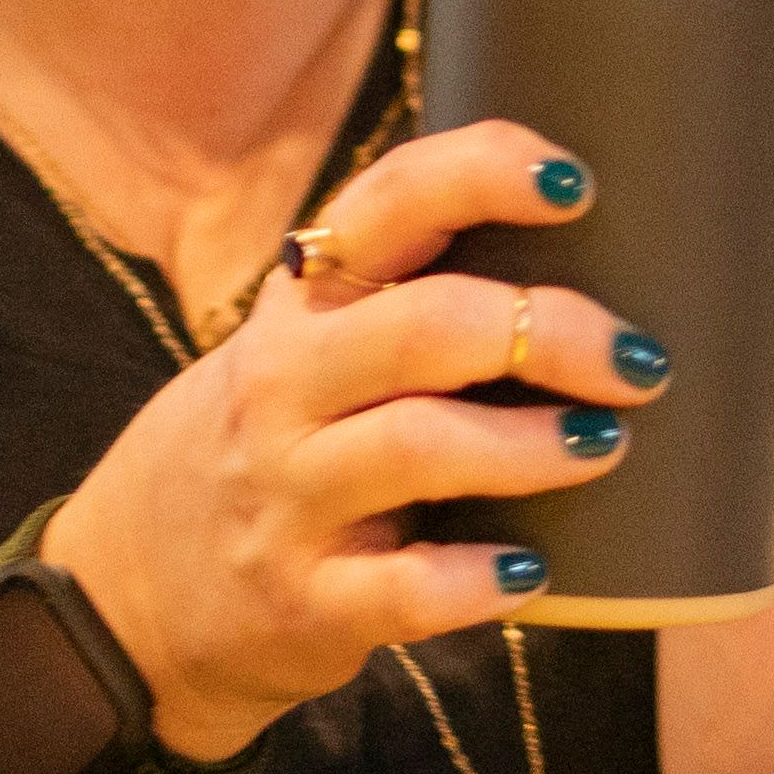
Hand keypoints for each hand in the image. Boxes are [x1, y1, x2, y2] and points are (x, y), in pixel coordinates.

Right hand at [27, 118, 667, 756]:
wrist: (133, 591)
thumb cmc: (277, 444)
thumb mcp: (306, 349)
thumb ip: (408, 298)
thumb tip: (603, 249)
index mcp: (302, 304)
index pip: (387, 201)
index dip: (485, 172)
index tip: (576, 182)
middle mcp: (285, 385)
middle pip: (424, 326)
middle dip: (549, 333)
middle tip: (640, 360)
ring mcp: (289, 495)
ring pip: (418, 446)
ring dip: (533, 446)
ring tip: (608, 444)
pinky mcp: (305, 601)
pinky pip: (404, 590)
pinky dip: (481, 581)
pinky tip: (535, 574)